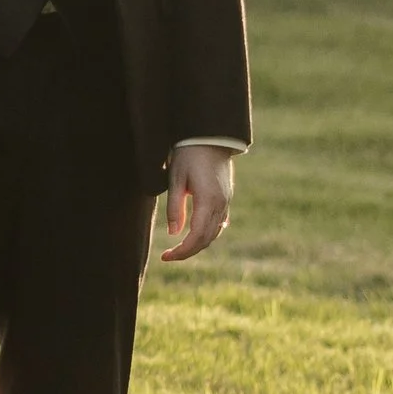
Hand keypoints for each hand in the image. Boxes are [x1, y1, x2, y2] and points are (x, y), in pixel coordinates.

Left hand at [160, 143, 233, 263]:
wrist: (210, 136)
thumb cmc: (188, 154)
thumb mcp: (175, 179)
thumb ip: (174, 207)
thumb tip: (173, 234)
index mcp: (208, 201)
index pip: (197, 237)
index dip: (182, 251)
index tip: (165, 257)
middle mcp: (221, 205)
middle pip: (207, 239)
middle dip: (187, 252)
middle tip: (168, 256)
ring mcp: (226, 202)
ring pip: (214, 233)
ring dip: (197, 244)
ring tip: (178, 249)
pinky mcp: (226, 198)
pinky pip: (219, 223)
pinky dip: (207, 234)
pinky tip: (196, 236)